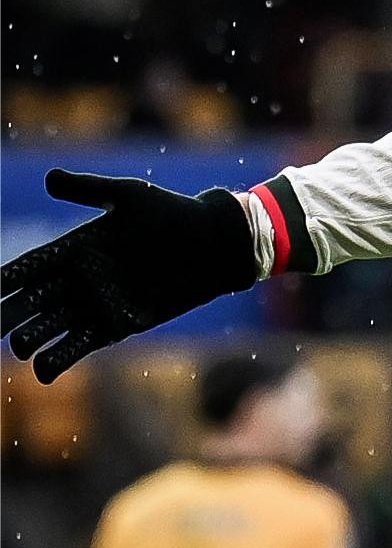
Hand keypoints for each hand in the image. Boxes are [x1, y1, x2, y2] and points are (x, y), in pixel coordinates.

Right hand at [2, 173, 260, 380]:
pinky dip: (61, 357)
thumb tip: (49, 178)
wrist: (215, 245)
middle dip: (7, 315)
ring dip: (31, 338)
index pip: (27, 269)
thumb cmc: (173, 214)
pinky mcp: (120, 325)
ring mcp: (97, 304)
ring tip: (18, 346)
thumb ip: (89, 189)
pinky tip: (42, 370)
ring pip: (51, 327)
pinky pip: (82, 344)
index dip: (4, 282)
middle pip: (30, 302)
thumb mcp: (130, 196)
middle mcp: (79, 279)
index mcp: (74, 248)